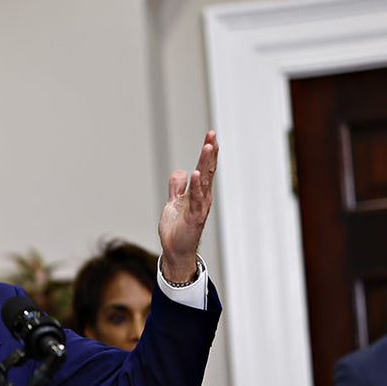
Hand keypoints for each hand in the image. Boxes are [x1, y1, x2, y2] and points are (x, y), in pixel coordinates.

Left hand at [157, 130, 217, 282]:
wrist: (175, 250)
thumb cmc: (177, 228)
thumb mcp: (174, 203)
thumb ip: (177, 187)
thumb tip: (181, 172)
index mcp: (198, 193)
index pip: (205, 168)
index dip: (208, 152)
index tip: (211, 136)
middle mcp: (202, 197)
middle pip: (208, 170)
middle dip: (210, 152)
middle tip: (212, 135)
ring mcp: (200, 206)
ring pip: (205, 181)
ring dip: (206, 163)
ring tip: (208, 146)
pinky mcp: (194, 217)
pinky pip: (196, 199)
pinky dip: (196, 186)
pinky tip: (197, 173)